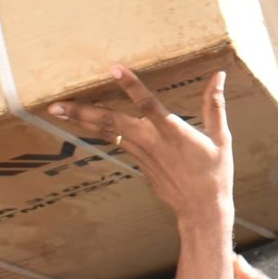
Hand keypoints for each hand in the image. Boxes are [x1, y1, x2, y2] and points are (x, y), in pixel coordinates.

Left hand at [49, 69, 231, 218]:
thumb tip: (219, 75)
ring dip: (81, 120)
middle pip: (111, 123)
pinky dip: (98, 128)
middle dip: (82, 112)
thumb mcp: (221, 138)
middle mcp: (151, 142)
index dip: (131, 86)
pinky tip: (84, 120)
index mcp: (173, 132)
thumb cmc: (214, 172)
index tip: (114, 68)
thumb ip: (215, 104)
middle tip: (56, 104)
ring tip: (57, 109)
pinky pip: (114, 140)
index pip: (148, 105)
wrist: (201, 209)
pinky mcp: (138, 162)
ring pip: (107, 132)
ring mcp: (141, 153)